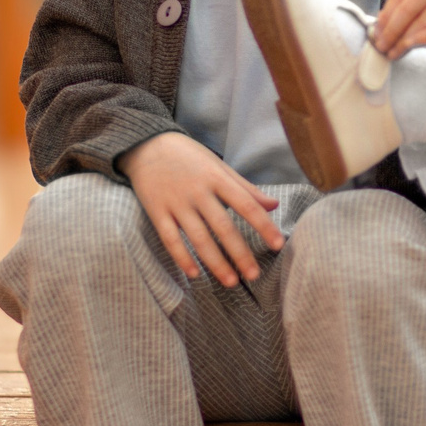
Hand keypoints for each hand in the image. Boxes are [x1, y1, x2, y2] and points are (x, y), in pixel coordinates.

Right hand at [115, 131, 282, 286]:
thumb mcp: (219, 166)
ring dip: (215, 262)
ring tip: (231, 282)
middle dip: (240, 253)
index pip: (246, 205)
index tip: (278, 245)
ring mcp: (176, 203)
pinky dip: (181, 257)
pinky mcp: (157, 211)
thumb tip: (274, 205)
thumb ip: (246, 188)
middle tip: (254, 275)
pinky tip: (194, 274)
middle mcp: (198, 192)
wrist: (146, 144)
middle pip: (223, 227)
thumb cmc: (189, 156)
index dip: (263, 225)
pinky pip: (170, 239)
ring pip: (198, 238)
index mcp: (216, 178)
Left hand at [373, 0, 425, 56]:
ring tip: (394, 52)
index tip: (376, 32)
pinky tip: (413, 46)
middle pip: (407, 8)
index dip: (386, 16)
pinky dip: (424, 39)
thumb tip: (393, 15)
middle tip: (380, 47)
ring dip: (404, 40)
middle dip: (390, 31)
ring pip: (423, 21)